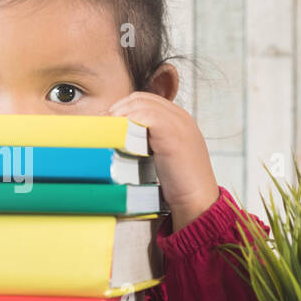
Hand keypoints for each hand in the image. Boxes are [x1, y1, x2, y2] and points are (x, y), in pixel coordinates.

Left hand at [108, 92, 220, 231]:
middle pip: (141, 98)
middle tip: (103, 124)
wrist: (198, 202)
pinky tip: (118, 134)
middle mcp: (180, 117)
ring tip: (107, 129)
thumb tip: (123, 137)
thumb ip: (151, 141)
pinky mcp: (172, 133)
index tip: (108, 122)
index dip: (124, 107)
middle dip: (118, 108)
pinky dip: (127, 122)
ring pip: (140, 103)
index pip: (146, 100)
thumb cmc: (179, 185)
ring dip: (120, 114)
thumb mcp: (166, 155)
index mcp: (179, 119)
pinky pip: (145, 116)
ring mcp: (178, 123)